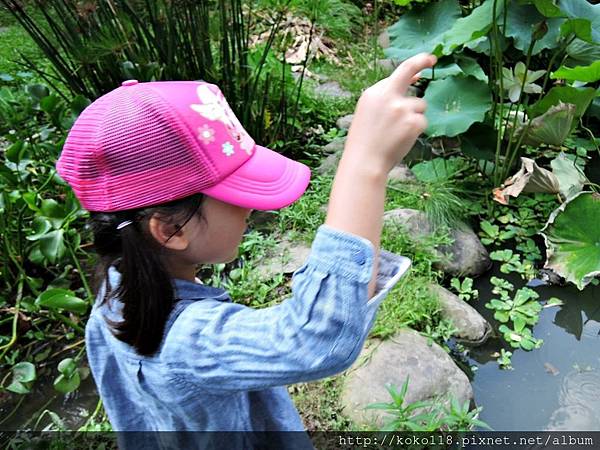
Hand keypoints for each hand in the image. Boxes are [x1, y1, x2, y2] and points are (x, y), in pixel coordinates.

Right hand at [343, 53, 436, 171]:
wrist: (365, 163)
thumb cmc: (365, 142)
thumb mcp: (368, 114)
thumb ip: (386, 97)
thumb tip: (413, 81)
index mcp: (373, 93)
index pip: (396, 75)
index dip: (412, 70)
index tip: (422, 67)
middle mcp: (387, 96)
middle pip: (408, 70)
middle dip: (421, 60)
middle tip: (432, 59)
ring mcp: (402, 108)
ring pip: (420, 105)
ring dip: (414, 116)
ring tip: (397, 133)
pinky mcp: (413, 122)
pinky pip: (422, 121)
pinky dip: (416, 130)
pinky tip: (402, 139)